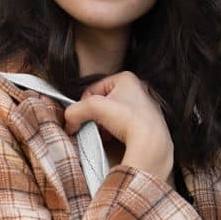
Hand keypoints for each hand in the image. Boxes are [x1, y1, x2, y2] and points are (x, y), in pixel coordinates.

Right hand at [63, 70, 173, 184]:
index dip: (84, 103)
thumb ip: (75, 110)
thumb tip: (69, 120)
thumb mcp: (94, 107)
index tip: (81, 116)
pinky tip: (115, 139)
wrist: (151, 141)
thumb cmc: (128, 118)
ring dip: (105, 125)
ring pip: (114, 115)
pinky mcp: (149, 124)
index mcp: (127, 78)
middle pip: (104, 102)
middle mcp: (139, 90)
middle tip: (92, 127)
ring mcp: (145, 107)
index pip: (94, 88)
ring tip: (104, 135)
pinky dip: (117, 132)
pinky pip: (125, 126)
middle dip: (95, 116)